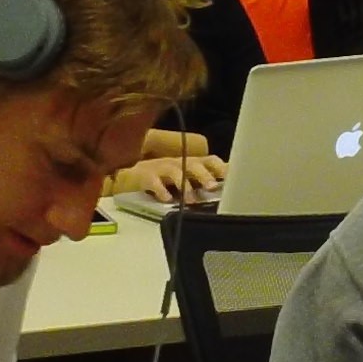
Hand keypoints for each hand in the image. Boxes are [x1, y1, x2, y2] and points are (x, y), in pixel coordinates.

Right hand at [110, 154, 225, 202]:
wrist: (129, 174)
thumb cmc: (163, 178)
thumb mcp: (184, 178)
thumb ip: (202, 182)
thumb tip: (226, 191)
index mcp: (190, 163)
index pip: (210, 161)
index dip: (222, 168)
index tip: (232, 177)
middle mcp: (179, 163)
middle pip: (194, 164)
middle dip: (204, 175)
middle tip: (213, 187)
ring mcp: (161, 168)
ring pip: (176, 172)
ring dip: (185, 185)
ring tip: (191, 200)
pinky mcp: (146, 176)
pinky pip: (154, 182)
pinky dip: (161, 190)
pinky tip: (167, 200)